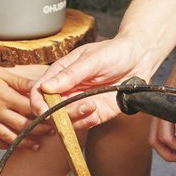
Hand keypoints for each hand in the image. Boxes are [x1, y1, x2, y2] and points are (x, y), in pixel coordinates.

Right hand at [0, 60, 48, 148]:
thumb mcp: (1, 72)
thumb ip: (20, 82)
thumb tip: (40, 86)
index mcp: (4, 96)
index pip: (29, 108)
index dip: (44, 114)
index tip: (56, 116)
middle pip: (22, 125)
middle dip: (39, 131)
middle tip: (52, 133)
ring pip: (8, 137)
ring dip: (24, 143)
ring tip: (36, 146)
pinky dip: (4, 145)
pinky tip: (13, 146)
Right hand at [32, 34, 150, 124]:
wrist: (139, 59)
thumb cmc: (114, 52)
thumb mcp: (92, 59)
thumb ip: (71, 74)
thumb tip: (46, 87)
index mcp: (60, 73)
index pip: (38, 91)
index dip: (37, 103)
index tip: (43, 110)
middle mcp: (67, 90)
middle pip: (51, 110)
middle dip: (60, 114)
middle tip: (78, 106)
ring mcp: (80, 103)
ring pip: (66, 120)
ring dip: (75, 118)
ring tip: (91, 106)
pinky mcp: (95, 113)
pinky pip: (84, 124)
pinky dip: (87, 122)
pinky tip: (95, 113)